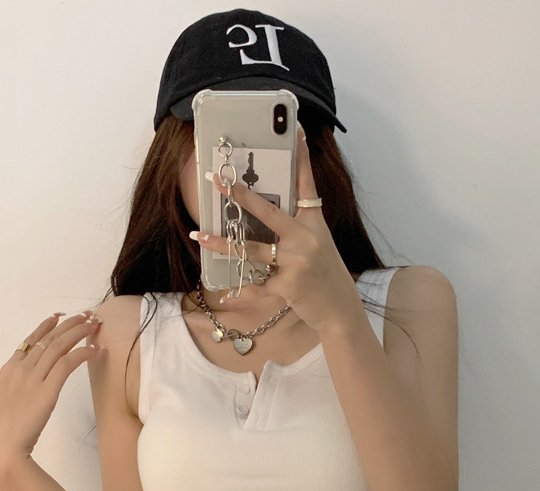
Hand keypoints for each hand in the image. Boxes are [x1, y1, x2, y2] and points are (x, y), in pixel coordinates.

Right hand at [0, 312, 100, 479]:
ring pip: (59, 345)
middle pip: (48, 338)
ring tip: (94, 324)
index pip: (30, 341)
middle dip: (68, 324)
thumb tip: (31, 389)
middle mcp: (20, 368)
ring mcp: (33, 378)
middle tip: (86, 315)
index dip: (46, 327)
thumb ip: (19, 391)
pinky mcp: (47, 390)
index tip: (58, 316)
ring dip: (78, 332)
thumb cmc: (1, 435)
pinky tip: (94, 351)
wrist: (0, 448)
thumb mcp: (7, 404)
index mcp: (8, 370)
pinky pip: (68, 363)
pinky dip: (83, 353)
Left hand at [194, 127, 364, 334]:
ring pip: (251, 249)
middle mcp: (306, 238)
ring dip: (222, 244)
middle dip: (240, 196)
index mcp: (314, 224)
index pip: (306, 185)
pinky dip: (241, 289)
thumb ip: (298, 229)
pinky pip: (256, 285)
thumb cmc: (327, 276)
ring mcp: (296, 262)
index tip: (295, 131)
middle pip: (268, 212)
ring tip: (199, 236)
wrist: (340, 310)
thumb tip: (267, 216)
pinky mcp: (287, 285)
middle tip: (218, 181)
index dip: (301, 158)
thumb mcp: (319, 245)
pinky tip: (225, 290)